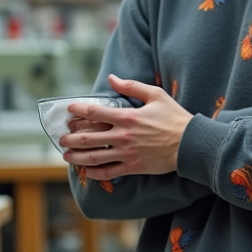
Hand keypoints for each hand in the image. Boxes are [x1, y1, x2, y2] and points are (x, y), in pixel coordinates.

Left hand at [59, 75, 192, 180]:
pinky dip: (94, 173)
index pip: (94, 112)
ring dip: (76, 157)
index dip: (78, 110)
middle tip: (61, 139)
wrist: (190, 143)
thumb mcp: (155, 95)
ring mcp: (126, 153)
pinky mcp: (132, 167)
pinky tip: (86, 171)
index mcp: (127, 117)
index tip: (68, 110)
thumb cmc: (174, 118)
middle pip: (88, 137)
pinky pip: (108, 172)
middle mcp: (123, 136)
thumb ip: (131, 86)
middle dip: (70, 139)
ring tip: (66, 156)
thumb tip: (111, 78)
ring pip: (94, 157)